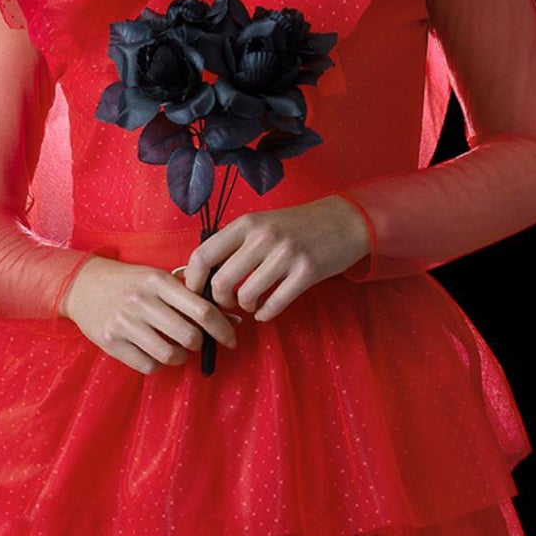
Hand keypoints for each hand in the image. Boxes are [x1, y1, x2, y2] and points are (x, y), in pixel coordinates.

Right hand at [58, 254, 240, 375]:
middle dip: (199, 343)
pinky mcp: (111, 343)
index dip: (224, 329)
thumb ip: (192, 297)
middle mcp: (142, 301)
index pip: (202, 310)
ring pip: (170, 355)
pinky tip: (154, 352)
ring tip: (175, 348)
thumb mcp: (159, 279)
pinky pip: (148, 366)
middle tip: (196, 341)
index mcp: (159, 281)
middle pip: (189, 336)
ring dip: (180, 357)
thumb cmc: (131, 283)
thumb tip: (234, 321)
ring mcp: (125, 323)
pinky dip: (158, 364)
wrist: (83, 285)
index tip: (232, 338)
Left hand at [181, 196, 371, 323]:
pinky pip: (274, 305)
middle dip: (219, 301)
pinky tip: (265, 311)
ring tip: (251, 302)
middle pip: (221, 282)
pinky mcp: (307, 272)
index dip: (193, 280)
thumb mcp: (261, 224)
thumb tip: (200, 275)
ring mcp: (286, 254)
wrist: (343, 221)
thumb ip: (234, 243)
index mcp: (247, 223)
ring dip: (245, 307)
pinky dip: (264, 314)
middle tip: (228, 303)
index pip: (203, 255)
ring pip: (246, 296)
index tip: (196, 292)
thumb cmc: (295, 227)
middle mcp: (263, 236)